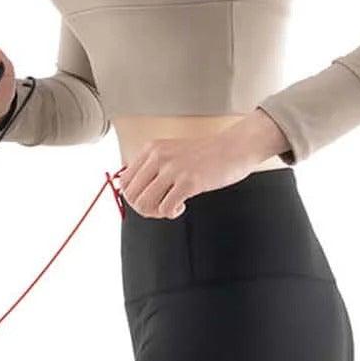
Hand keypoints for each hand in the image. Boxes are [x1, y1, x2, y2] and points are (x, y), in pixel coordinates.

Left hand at [115, 116, 284, 218]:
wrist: (235, 147)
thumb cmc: (206, 154)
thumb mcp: (172, 152)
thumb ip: (153, 167)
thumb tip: (135, 193)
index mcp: (151, 149)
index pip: (124, 181)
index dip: (134, 197)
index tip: (150, 199)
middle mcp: (158, 157)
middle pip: (131, 195)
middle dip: (144, 208)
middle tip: (160, 207)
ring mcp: (173, 169)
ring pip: (145, 204)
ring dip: (156, 212)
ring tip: (171, 207)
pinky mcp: (189, 182)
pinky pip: (166, 208)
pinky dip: (171, 213)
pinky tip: (182, 206)